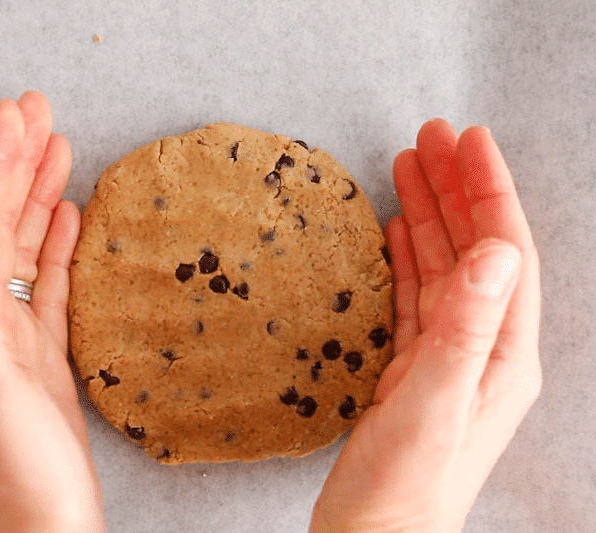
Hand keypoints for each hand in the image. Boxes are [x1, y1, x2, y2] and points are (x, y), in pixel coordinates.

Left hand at [0, 92, 103, 532]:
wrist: (43, 531)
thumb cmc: (17, 474)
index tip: (16, 117)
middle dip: (14, 164)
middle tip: (38, 112)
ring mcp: (13, 336)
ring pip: (24, 247)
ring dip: (37, 195)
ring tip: (58, 150)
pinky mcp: (44, 355)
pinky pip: (49, 281)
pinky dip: (58, 243)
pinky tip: (70, 220)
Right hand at [310, 119, 541, 531]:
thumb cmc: (404, 488)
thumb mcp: (432, 403)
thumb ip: (465, 327)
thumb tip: (497, 251)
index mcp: (503, 354)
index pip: (503, 252)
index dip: (487, 192)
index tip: (466, 140)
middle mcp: (484, 350)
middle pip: (475, 251)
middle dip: (455, 190)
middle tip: (431, 136)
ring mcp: (450, 360)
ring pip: (442, 270)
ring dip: (427, 218)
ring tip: (409, 168)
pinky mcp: (414, 371)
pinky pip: (417, 299)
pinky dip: (408, 260)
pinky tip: (396, 235)